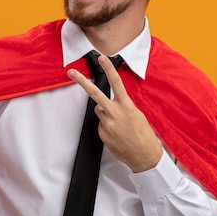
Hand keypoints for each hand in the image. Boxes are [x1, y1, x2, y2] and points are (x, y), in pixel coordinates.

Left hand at [68, 55, 162, 171]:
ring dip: (106, 113)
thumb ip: (123, 106)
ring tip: (119, 124)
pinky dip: (107, 126)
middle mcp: (115, 114)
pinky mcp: (102, 134)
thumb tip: (113, 104)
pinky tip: (117, 133)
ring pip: (99, 110)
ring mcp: (107, 124)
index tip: (102, 58)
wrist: (145, 157)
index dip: (108, 69)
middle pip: (95, 94)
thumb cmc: (144, 136)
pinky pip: (101, 124)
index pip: (116, 83)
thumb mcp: (138, 115)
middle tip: (71, 73)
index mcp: (127, 107)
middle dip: (82, 82)